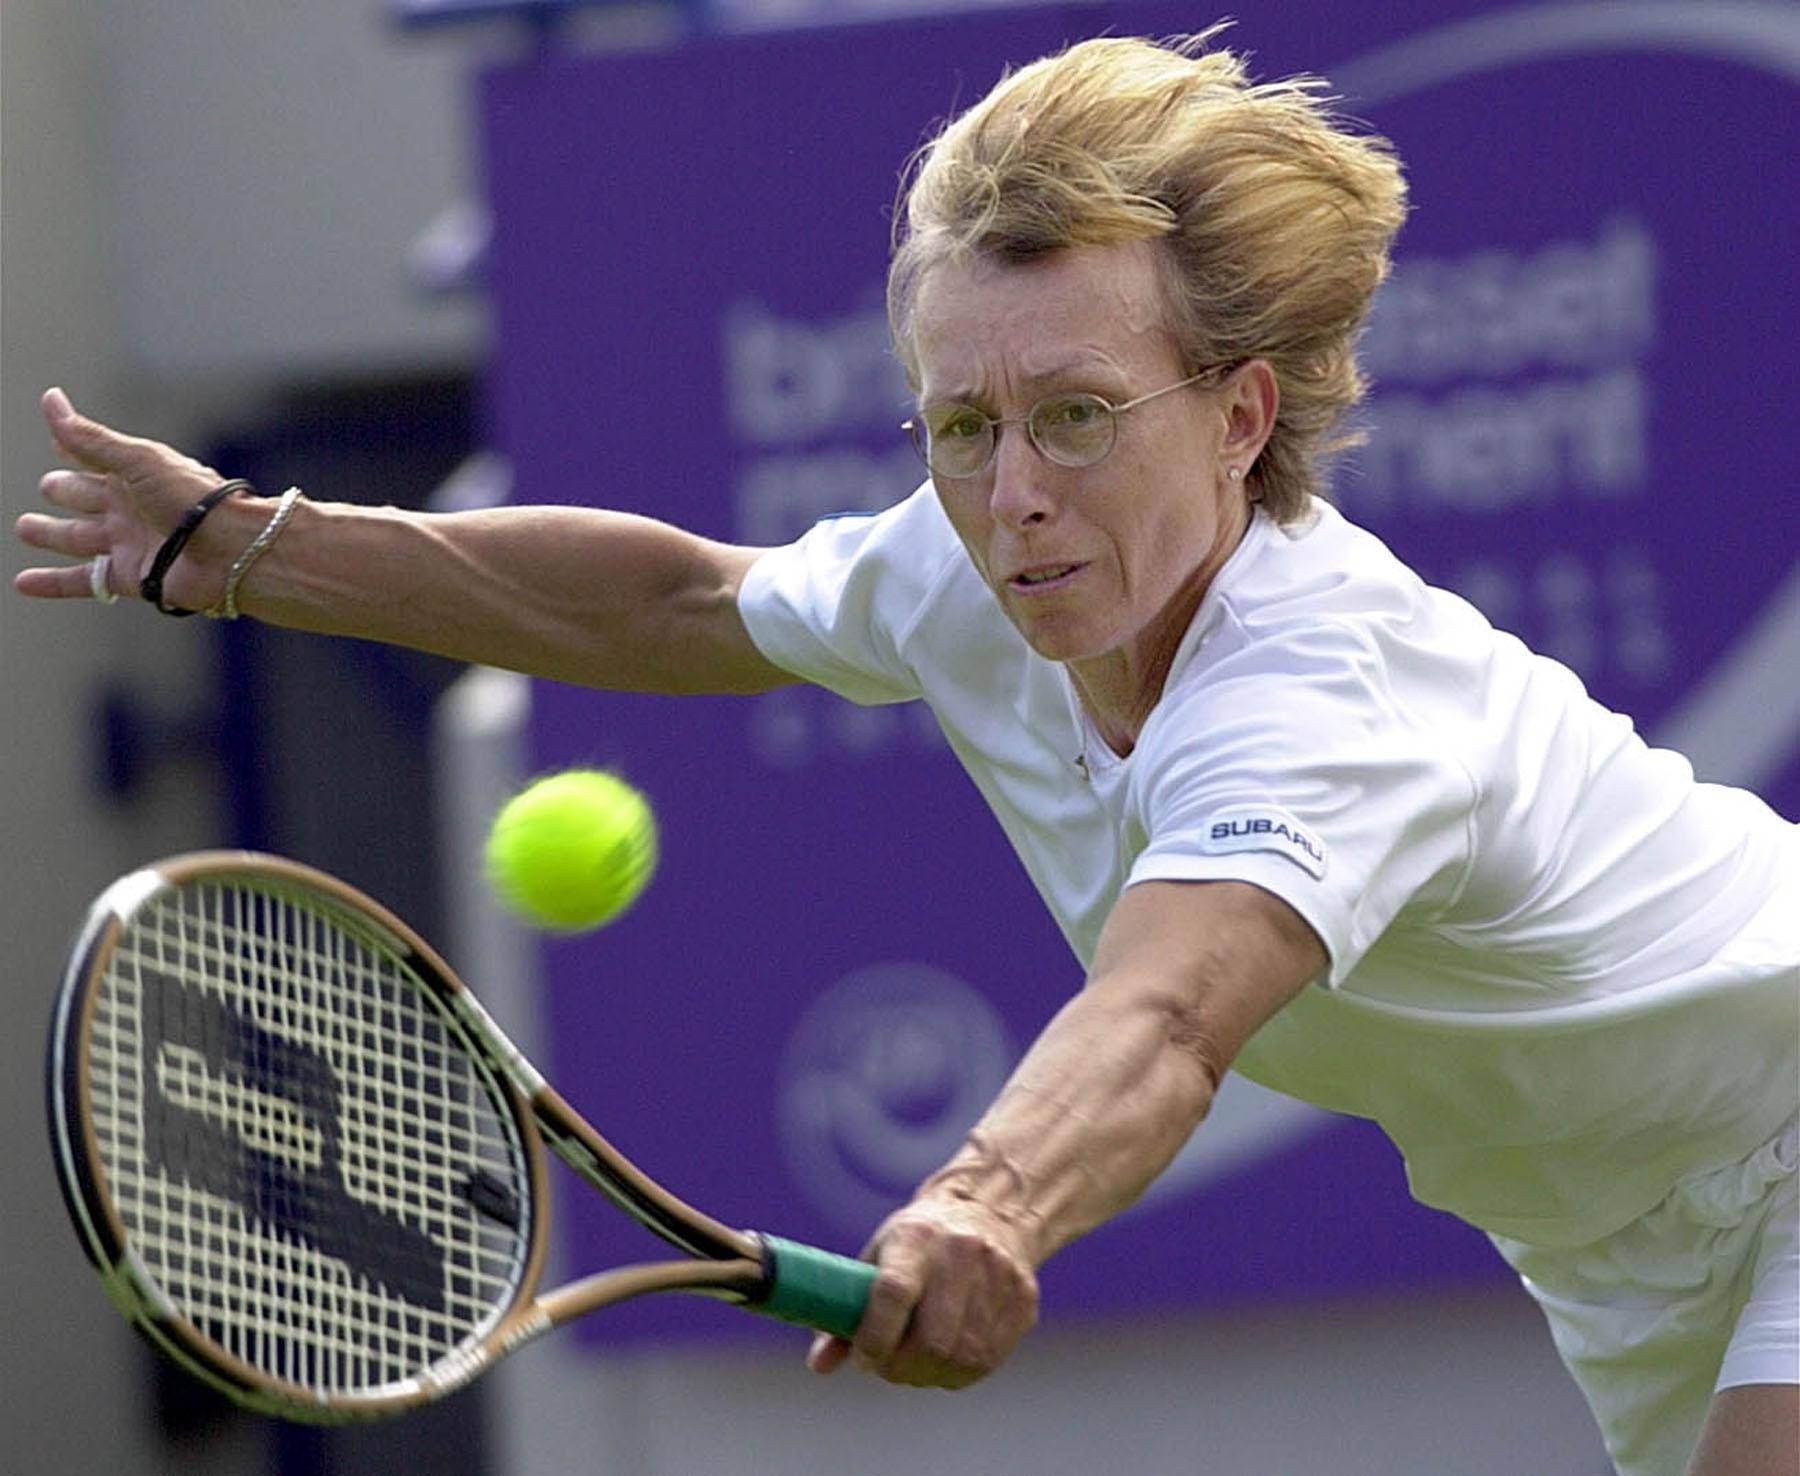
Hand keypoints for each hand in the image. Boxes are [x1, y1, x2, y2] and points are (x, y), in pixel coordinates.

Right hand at [14, 388, 231, 608]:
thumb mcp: (137, 460)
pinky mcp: (130, 578)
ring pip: (78, 538)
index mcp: (135, 474)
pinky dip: (52, 583)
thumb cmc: (194, 499)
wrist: (232, 550)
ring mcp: (129, 543)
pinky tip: (24, 582)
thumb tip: (50, 400)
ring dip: (50, 534)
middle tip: (49, 487)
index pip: (95, 458)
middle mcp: (130, 507)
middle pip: (85, 497)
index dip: (74, 450)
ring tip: (26, 529)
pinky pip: (82, 581)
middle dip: (65, 491)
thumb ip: (88, 439)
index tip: (57, 442)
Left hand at [805, 1192, 1038, 1389]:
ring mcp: (999, 1277)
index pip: (894, 1292)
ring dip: (930, 1375)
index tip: (863, 1360)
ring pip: (963, 1357)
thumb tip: (819, 1365)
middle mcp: (962, 1253)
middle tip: (888, 1367)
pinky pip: (989, 1360)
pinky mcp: (1023, 1300)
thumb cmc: (920, 1240)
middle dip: (903, 1368)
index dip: (874, 1336)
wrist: (990, 1210)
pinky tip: (945, 1360)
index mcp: (917, 1237)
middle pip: (933, 1339)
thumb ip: (847, 1312)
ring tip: (915, 1365)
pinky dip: (960, 1372)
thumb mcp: (880, 1256)